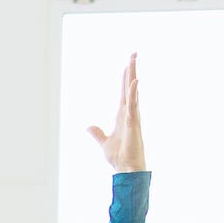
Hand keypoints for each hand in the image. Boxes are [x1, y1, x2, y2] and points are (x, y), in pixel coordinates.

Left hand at [88, 54, 145, 173]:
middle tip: (134, 54)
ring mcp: (132, 116)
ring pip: (132, 91)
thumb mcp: (104, 143)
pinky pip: (133, 104)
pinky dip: (133, 92)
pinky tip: (134, 80)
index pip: (123, 93)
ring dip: (132, 75)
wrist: (126, 168)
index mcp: (122, 116)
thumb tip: (89, 127)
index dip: (125, 79)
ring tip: (133, 59)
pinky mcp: (133, 122)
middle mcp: (129, 113)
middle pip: (129, 87)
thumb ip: (97, 134)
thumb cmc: (119, 157)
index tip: (127, 65)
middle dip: (131, 70)